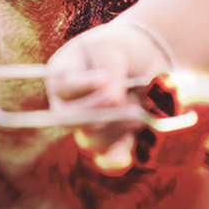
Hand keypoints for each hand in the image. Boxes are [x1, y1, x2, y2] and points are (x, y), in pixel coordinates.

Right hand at [47, 21, 171, 174]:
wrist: (148, 60)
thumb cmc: (123, 48)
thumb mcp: (114, 47)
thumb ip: (110, 70)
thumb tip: (112, 101)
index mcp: (62, 75)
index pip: (60, 86)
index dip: (79, 86)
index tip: (103, 77)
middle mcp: (68, 104)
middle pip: (68, 119)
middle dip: (97, 112)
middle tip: (126, 100)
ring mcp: (87, 126)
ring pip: (89, 140)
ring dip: (116, 128)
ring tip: (139, 111)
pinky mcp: (110, 142)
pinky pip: (105, 160)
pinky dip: (115, 159)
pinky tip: (125, 156)